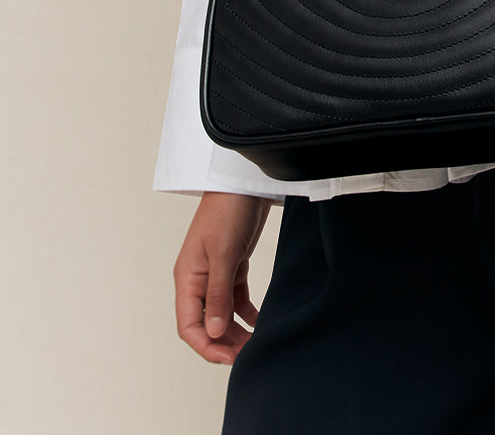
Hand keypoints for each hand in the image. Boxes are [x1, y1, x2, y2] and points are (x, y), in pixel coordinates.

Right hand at [174, 191, 272, 364]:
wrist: (244, 183)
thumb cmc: (228, 211)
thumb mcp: (224, 254)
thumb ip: (218, 294)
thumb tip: (213, 332)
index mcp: (187, 278)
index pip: (189, 325)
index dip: (206, 346)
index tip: (229, 359)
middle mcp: (198, 279)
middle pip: (205, 323)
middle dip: (224, 342)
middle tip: (249, 355)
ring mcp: (215, 273)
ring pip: (221, 313)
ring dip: (236, 330)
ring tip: (256, 343)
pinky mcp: (233, 265)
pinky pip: (235, 298)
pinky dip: (246, 312)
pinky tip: (260, 321)